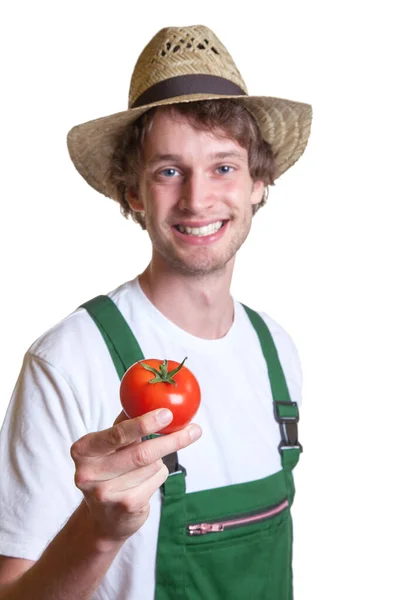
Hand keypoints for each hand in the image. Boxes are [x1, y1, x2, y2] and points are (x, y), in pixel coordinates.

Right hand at [70, 408, 201, 543]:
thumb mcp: (109, 444)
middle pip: (141, 453)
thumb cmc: (110, 469)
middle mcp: (88, 474)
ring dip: (160, 461)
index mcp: (83, 450)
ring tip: (148, 464)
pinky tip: (146, 481)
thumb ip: (125, 422)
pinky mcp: (125, 508)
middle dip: (171, 440)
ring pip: (152, 466)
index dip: (144, 424)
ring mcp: (106, 494)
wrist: (104, 518)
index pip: (118, 434)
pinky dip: (159, 475)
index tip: (168, 414)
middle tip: (194, 430)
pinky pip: (156, 482)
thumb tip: (152, 395)